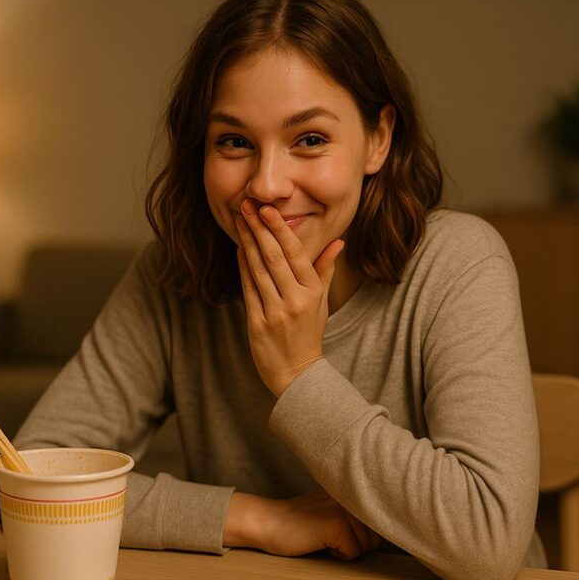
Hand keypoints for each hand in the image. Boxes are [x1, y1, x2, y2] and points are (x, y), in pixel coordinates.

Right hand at [224, 489, 382, 560]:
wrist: (268, 522)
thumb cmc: (299, 523)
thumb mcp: (331, 510)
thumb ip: (355, 514)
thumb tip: (386, 529)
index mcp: (352, 490)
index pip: (379, 520)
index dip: (368, 534)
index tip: (347, 531)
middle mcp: (351, 496)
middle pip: (376, 536)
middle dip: (357, 545)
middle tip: (330, 536)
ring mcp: (344, 509)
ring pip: (366, 546)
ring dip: (347, 550)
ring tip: (324, 537)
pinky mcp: (337, 524)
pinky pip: (353, 553)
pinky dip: (338, 555)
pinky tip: (319, 542)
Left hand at [234, 200, 343, 396]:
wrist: (297, 374)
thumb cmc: (309, 333)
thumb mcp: (322, 302)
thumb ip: (326, 270)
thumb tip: (339, 241)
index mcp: (312, 293)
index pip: (296, 254)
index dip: (280, 230)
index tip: (268, 209)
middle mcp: (295, 301)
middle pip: (274, 258)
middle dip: (260, 229)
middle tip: (248, 205)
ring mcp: (275, 312)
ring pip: (258, 270)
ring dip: (248, 242)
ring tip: (240, 220)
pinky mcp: (257, 323)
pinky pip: (248, 288)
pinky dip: (242, 266)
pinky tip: (239, 247)